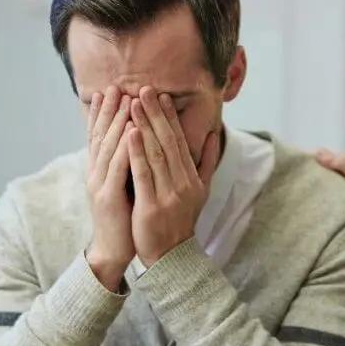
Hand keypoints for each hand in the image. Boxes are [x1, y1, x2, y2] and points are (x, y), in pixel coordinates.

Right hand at [85, 86, 134, 290]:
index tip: (110, 90)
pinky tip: (132, 133)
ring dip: (116, 123)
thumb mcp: (125, 185)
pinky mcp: (109, 198)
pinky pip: (118, 169)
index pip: (100, 136)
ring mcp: (100, 185)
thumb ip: (128, 164)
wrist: (114, 250)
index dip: (103, 113)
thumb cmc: (124, 217)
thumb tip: (136, 141)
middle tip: (116, 87)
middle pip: (101, 136)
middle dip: (109, 110)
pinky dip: (125, 149)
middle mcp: (96, 173)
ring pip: (109, 148)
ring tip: (125, 101)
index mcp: (100, 170)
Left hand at [128, 86, 218, 266]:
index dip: (170, 117)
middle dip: (155, 114)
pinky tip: (129, 134)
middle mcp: (184, 183)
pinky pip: (144, 174)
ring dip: (144, 126)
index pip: (180, 141)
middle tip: (144, 89)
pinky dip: (137, 152)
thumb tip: (215, 135)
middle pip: (168, 142)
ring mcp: (169, 194)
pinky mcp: (153, 206)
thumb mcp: (201, 191)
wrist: (171, 256)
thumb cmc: (182, 220)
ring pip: (156, 153)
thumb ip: (207, 162)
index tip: (160, 95)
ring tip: (133, 104)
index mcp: (193, 177)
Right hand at [315, 149, 344, 217]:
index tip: (312, 177)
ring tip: (324, 206)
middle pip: (344, 176)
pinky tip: (341, 212)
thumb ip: (333, 160)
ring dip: (343, 196)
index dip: (326, 167)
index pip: (338, 160)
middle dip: (334, 183)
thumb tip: (316, 150)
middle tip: (315, 195)